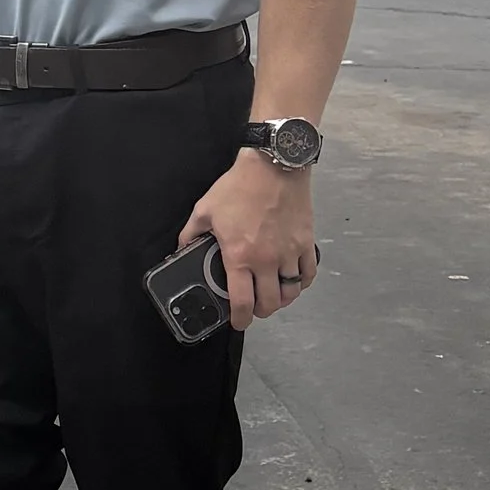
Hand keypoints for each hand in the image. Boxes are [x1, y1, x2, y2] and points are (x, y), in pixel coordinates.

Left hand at [182, 154, 317, 329]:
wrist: (274, 166)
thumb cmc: (239, 187)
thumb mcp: (204, 210)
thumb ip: (190, 234)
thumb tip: (181, 249)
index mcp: (239, 256)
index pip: (242, 301)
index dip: (239, 319)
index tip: (238, 322)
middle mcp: (266, 260)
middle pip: (270, 303)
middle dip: (261, 312)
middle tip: (254, 308)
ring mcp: (289, 253)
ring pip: (291, 292)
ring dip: (282, 300)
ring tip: (273, 297)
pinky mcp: (306, 243)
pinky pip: (308, 273)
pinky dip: (302, 283)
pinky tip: (294, 281)